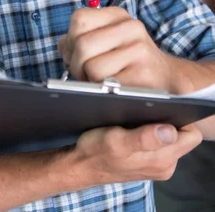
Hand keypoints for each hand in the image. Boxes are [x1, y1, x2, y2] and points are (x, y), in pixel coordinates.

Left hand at [58, 6, 173, 89]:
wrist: (167, 79)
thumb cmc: (129, 62)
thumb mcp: (108, 41)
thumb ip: (82, 38)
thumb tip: (64, 46)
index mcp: (118, 16)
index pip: (79, 19)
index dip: (70, 41)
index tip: (75, 54)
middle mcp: (131, 28)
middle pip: (82, 44)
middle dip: (76, 65)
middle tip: (85, 74)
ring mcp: (140, 50)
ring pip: (92, 67)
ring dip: (90, 80)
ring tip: (101, 81)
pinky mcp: (143, 74)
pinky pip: (107, 84)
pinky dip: (104, 90)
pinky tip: (113, 88)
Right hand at [63, 123, 201, 189]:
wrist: (81, 164)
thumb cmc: (95, 151)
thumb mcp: (116, 141)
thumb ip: (144, 138)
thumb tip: (169, 131)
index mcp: (161, 159)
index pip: (191, 134)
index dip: (180, 117)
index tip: (162, 107)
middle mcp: (164, 164)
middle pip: (182, 134)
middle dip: (167, 119)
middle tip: (146, 110)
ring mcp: (157, 163)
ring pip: (170, 137)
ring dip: (158, 125)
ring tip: (138, 117)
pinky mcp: (148, 161)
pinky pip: (159, 142)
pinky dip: (149, 132)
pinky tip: (134, 125)